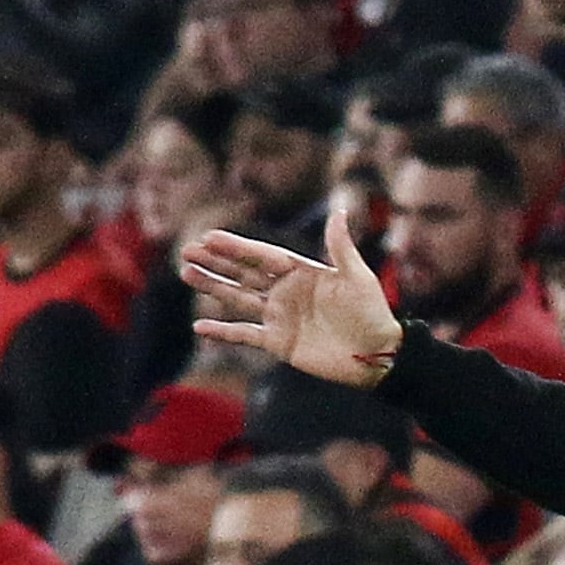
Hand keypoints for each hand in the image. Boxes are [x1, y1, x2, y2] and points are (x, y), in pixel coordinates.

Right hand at [184, 204, 402, 386]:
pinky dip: (223, 332)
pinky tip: (199, 326)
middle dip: (216, 263)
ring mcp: (280, 317)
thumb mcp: (357, 276)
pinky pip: (245, 336)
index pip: (262, 256)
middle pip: (243, 274)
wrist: (378, 354)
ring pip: (238, 299)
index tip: (210, 237)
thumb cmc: (372, 313)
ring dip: (213, 288)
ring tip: (186, 275)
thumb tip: (339, 210)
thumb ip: (341, 246)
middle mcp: (285, 292)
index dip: (237, 247)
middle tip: (187, 251)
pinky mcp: (279, 343)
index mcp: (301, 272)